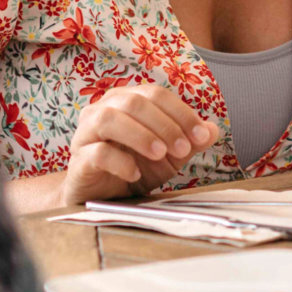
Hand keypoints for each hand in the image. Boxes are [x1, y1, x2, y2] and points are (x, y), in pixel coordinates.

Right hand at [60, 85, 219, 204]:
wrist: (104, 198)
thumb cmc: (135, 167)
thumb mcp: (169, 155)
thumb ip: (190, 141)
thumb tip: (213, 130)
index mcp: (125, 101)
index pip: (155, 94)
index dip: (181, 113)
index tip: (201, 136)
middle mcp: (102, 109)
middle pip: (133, 102)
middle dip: (164, 124)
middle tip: (182, 149)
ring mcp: (86, 133)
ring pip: (109, 119)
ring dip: (140, 135)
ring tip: (160, 154)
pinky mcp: (78, 160)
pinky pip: (96, 152)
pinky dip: (120, 161)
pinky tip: (135, 173)